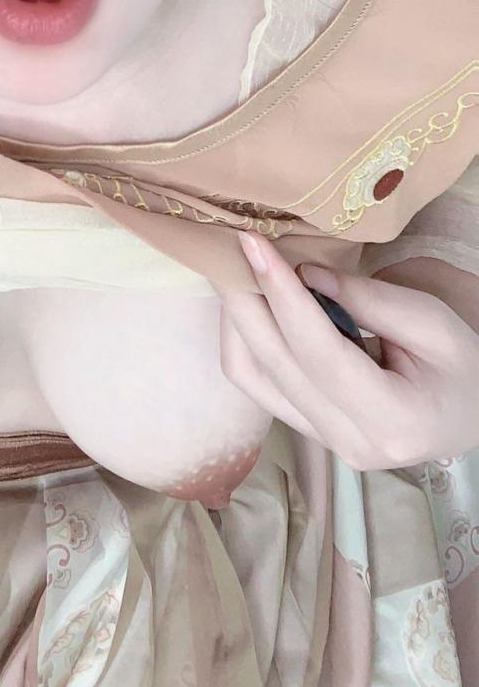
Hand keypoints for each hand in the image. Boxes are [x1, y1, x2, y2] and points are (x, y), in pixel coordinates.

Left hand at [215, 231, 478, 468]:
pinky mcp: (307, 429)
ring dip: (235, 320)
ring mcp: (323, 442)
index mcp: (392, 420)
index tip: (254, 244)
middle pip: (276, 365)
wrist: (467, 413)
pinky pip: (258, 384)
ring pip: (253, 378)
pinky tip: (246, 301)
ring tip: (232, 268)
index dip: (282, 296)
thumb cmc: (461, 366)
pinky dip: (243, 340)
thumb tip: (304, 272)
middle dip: (246, 299)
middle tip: (230, 244)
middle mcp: (348, 442)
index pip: (320, 354)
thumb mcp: (434, 324)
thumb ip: (370, 301)